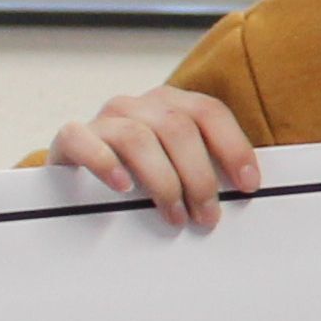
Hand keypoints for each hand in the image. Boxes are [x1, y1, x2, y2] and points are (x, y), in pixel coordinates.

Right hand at [53, 85, 258, 229]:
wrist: (78, 177)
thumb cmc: (139, 175)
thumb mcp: (176, 167)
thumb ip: (203, 170)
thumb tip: (242, 195)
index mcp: (170, 104)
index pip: (210, 112)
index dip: (233, 146)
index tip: (248, 184)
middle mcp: (138, 105)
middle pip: (178, 127)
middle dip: (199, 176)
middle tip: (207, 216)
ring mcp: (104, 119)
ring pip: (138, 137)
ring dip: (163, 181)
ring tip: (174, 215)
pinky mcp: (71, 138)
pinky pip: (83, 140)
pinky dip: (105, 163)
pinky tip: (123, 186)